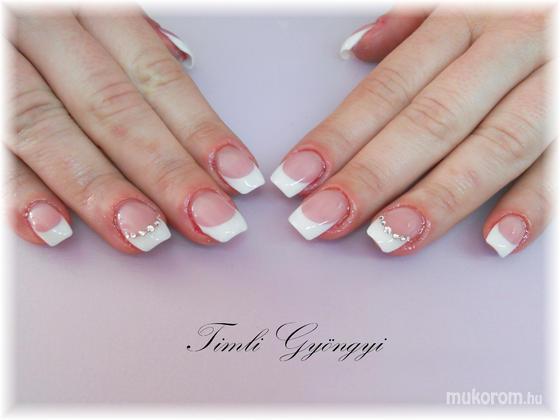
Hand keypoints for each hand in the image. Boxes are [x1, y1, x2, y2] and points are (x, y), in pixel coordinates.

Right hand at [4, 5, 264, 252]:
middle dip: (166, 172)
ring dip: (100, 189)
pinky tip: (51, 227)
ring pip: (49, 130)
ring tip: (144, 233)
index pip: (155, 77)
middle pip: (114, 109)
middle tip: (211, 222)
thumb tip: (182, 55)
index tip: (238, 178)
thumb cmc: (34, 8)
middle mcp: (37, 29)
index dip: (200, 130)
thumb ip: (127, 29)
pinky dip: (15, 190)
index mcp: (83, 5)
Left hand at [272, 6, 553, 257]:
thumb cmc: (522, 4)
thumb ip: (412, 20)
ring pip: (492, 146)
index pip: (388, 89)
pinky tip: (496, 240)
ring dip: (438, 198)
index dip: (339, 136)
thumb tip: (355, 48)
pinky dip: (535, 203)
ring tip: (389, 237)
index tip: (297, 179)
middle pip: (429, 122)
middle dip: (371, 177)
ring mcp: (553, 83)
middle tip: (322, 221)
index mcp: (467, 19)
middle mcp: (507, 49)